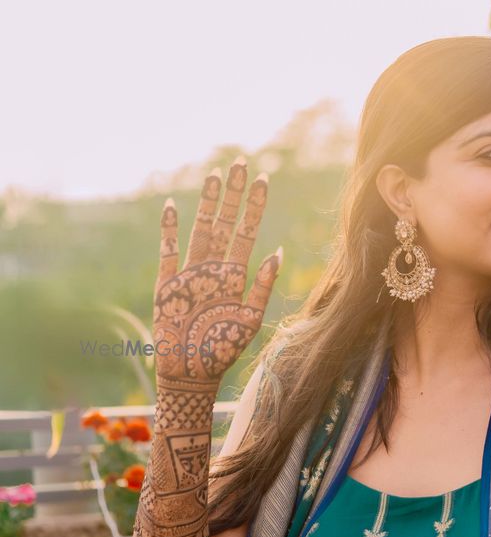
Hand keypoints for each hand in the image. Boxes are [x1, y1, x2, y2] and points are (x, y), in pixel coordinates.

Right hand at [153, 158, 281, 389]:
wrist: (191, 374)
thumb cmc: (223, 351)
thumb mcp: (251, 319)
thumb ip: (263, 285)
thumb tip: (277, 251)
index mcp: (235, 276)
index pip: (247, 232)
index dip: (255, 206)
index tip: (264, 179)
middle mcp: (214, 269)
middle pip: (225, 223)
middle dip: (233, 194)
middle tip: (240, 163)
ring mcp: (190, 274)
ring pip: (200, 229)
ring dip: (208, 203)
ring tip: (215, 175)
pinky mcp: (167, 284)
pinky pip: (168, 251)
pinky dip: (170, 229)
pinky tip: (173, 205)